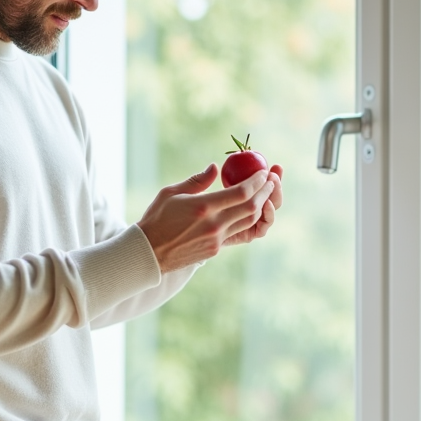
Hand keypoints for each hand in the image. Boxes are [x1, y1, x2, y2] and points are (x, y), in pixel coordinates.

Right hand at [136, 163, 283, 273]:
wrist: (149, 252)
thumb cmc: (157, 218)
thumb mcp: (171, 193)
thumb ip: (196, 180)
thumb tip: (215, 167)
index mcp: (203, 207)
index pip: (241, 192)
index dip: (257, 181)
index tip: (263, 172)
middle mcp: (214, 224)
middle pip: (251, 207)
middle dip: (266, 192)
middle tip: (271, 180)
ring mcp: (216, 239)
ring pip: (249, 221)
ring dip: (261, 206)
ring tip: (266, 193)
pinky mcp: (215, 249)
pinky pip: (238, 232)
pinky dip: (247, 219)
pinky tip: (250, 209)